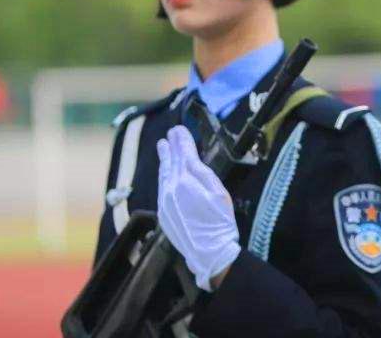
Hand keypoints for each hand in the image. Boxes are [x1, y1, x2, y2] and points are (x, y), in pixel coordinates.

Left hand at [157, 125, 241, 290]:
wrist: (209, 252)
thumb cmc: (219, 223)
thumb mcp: (219, 193)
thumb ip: (204, 173)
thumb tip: (191, 159)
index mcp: (187, 182)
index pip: (183, 155)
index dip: (182, 141)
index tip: (179, 129)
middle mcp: (172, 190)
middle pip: (171, 162)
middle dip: (171, 146)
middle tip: (170, 134)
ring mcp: (165, 202)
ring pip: (164, 175)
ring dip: (164, 159)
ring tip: (163, 146)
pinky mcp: (164, 214)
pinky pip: (161, 188)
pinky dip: (163, 176)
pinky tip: (165, 172)